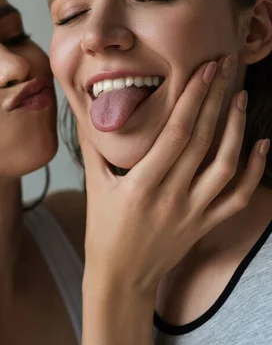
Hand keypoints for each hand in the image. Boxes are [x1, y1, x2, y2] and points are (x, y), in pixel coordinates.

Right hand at [80, 56, 268, 297]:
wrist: (122, 278)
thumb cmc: (103, 231)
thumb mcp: (95, 186)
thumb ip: (94, 147)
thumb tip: (91, 112)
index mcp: (142, 185)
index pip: (175, 133)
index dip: (191, 99)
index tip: (203, 70)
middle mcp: (172, 197)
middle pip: (202, 140)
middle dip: (215, 98)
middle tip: (224, 67)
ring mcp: (193, 212)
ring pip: (225, 165)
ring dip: (236, 128)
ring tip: (239, 97)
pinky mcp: (205, 224)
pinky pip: (237, 197)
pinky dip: (253, 171)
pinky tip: (262, 144)